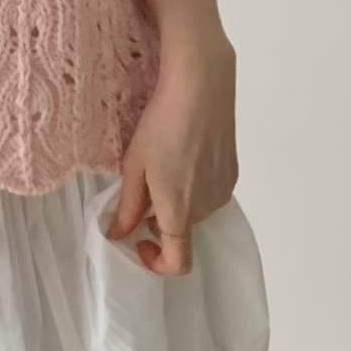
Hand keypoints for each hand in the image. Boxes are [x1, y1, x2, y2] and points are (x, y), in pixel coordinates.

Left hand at [106, 34, 238, 275]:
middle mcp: (207, 207)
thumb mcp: (134, 165)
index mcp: (179, 210)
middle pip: (182, 230)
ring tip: (165, 163)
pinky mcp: (233, 173)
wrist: (201, 86)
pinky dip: (194, 185)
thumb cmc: (160, 124)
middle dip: (159, 219)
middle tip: (143, 186)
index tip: (139, 241)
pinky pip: (209, 192)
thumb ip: (127, 207)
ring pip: (195, 210)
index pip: (178, 262)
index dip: (157, 263)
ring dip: (178, 201)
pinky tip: (185, 153)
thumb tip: (118, 235)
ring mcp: (223, 190)